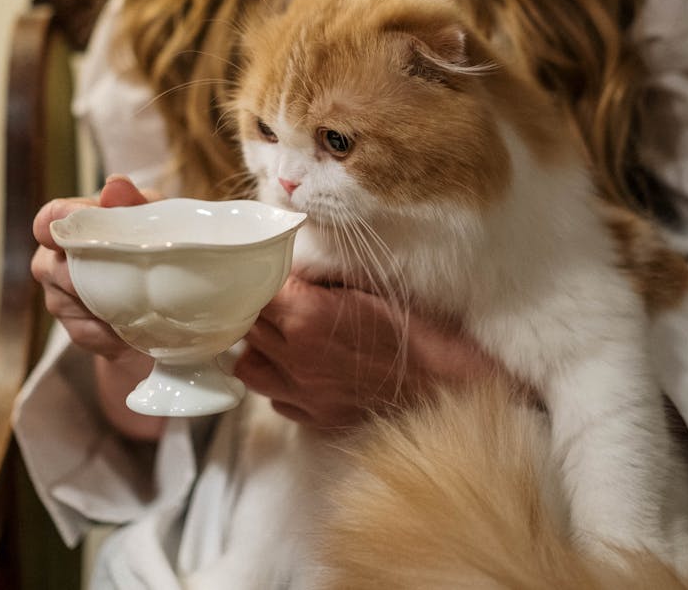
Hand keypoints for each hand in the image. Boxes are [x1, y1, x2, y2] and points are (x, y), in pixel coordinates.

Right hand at [31, 175, 165, 440]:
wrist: (169, 311)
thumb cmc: (157, 249)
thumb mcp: (153, 222)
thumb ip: (133, 203)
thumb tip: (115, 184)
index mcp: (75, 226)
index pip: (49, 218)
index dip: (56, 222)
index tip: (75, 228)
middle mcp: (57, 259)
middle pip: (51, 266)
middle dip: (83, 274)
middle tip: (116, 277)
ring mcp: (62, 296)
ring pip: (65, 301)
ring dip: (101, 304)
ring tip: (134, 304)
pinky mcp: (76, 329)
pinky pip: (85, 331)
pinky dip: (110, 331)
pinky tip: (130, 329)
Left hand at [233, 276, 500, 430]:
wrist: (441, 384)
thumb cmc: (411, 331)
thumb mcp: (365, 290)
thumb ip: (320, 283)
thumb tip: (292, 272)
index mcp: (305, 315)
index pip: (256, 292)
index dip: (260, 281)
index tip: (270, 274)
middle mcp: (294, 356)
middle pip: (247, 327)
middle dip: (256, 311)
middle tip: (275, 300)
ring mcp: (301, 391)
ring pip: (248, 366)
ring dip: (258, 349)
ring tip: (278, 338)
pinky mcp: (313, 416)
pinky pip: (275, 398)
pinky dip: (279, 382)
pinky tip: (299, 370)